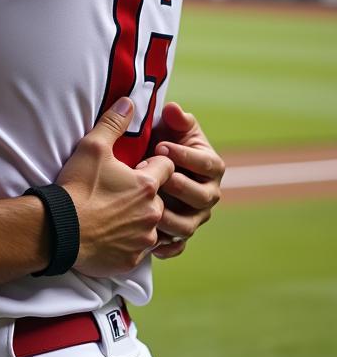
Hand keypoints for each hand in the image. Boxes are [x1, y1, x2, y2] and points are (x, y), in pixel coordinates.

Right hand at [58, 99, 173, 277]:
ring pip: (151, 225)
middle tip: (118, 190)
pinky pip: (137, 249)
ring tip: (112, 213)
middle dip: (146, 193)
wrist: (59, 230)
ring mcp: (144, 239)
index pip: (166, 166)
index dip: (152, 163)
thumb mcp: (92, 148)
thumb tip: (128, 102)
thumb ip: (113, 123)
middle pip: (160, 198)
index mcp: (148, 185)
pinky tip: (108, 233)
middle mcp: (153, 213)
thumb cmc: (77, 188)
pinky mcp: (132, 259)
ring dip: (138, 218)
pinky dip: (127, 241)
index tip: (135, 165)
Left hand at [147, 102, 224, 259]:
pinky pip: (177, 245)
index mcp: (211, 166)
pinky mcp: (180, 234)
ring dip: (171, 219)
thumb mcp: (168, 129)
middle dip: (179, 187)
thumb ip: (174, 120)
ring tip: (150, 209)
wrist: (145, 168)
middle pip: (202, 197)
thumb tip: (173, 108)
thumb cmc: (159, 144)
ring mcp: (195, 216)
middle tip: (155, 178)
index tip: (161, 146)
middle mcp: (208, 194)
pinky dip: (166, 247)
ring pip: (189, 225)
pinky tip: (152, 245)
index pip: (208, 163)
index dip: (187, 156)